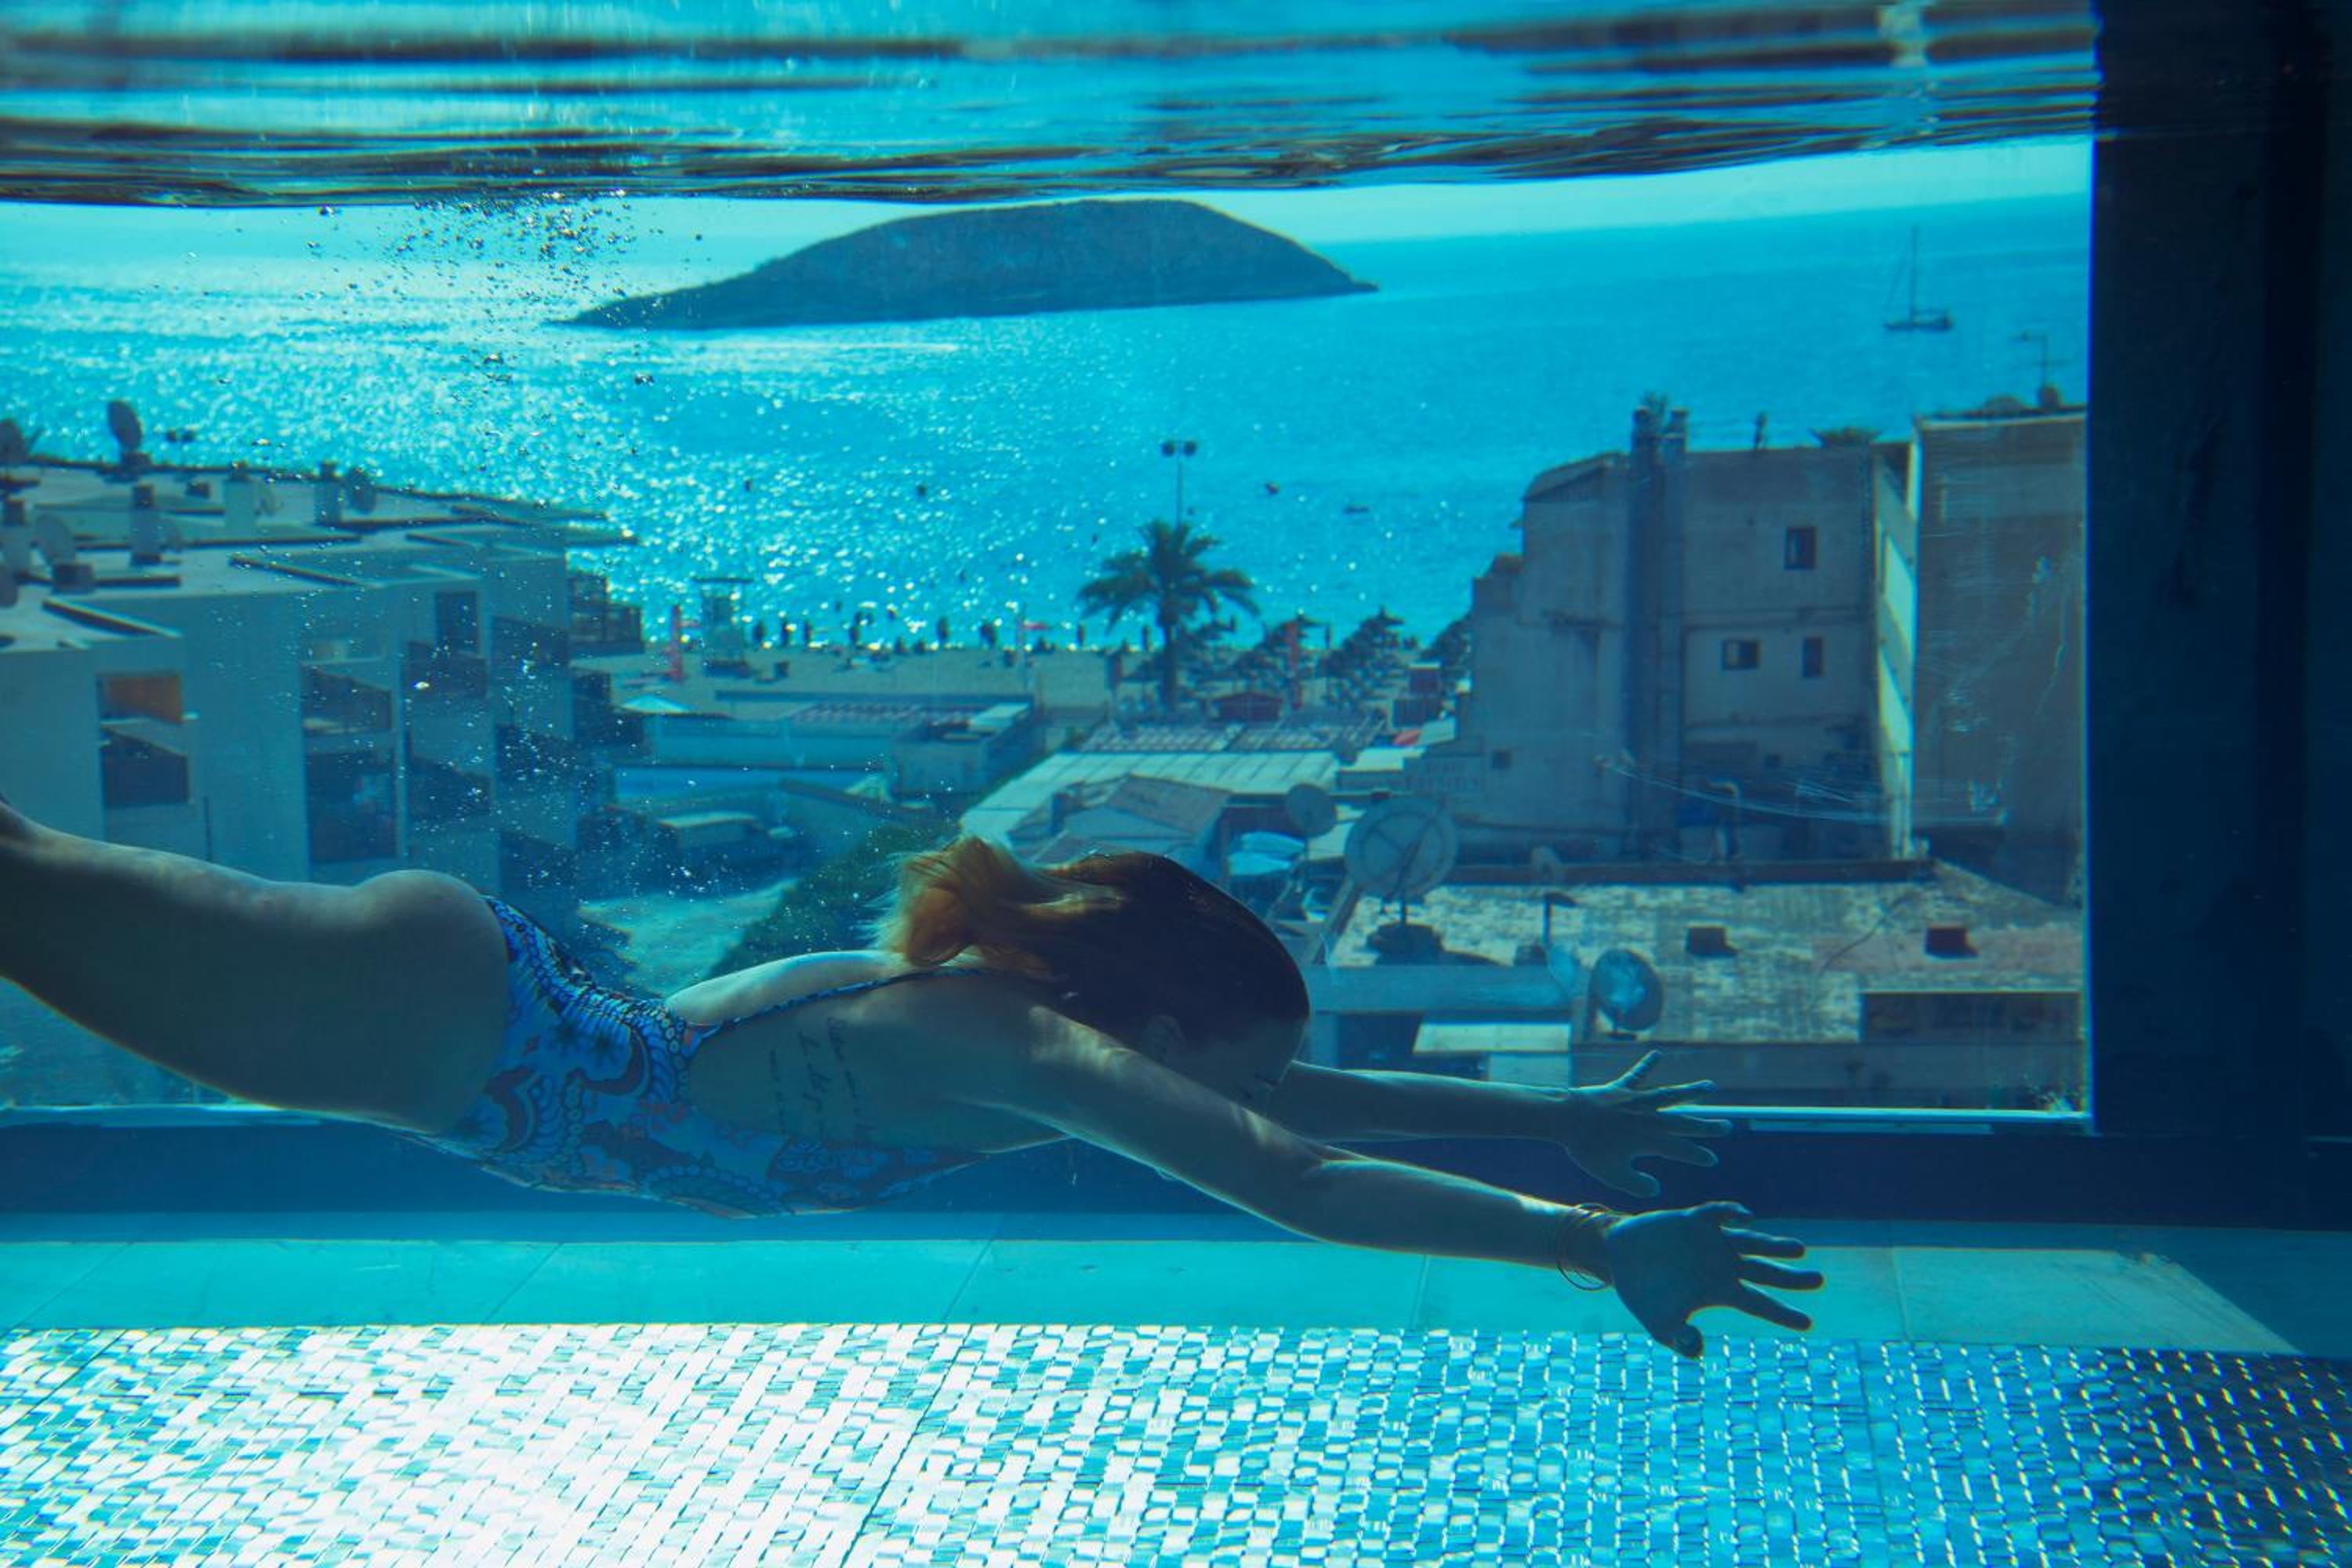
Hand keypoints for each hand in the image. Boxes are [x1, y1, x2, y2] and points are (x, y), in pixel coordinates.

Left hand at [1556, 1049, 1732, 1197]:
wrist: (1567, 1119)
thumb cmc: (1588, 1149)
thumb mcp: (1613, 1175)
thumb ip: (1636, 1185)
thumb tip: (1655, 1189)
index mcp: (1650, 1142)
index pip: (1681, 1151)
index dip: (1697, 1156)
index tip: (1711, 1159)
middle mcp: (1650, 1119)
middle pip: (1684, 1123)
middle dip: (1706, 1127)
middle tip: (1727, 1127)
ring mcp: (1637, 1102)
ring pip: (1670, 1095)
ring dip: (1691, 1091)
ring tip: (1710, 1086)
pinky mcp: (1622, 1089)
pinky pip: (1637, 1075)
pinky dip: (1647, 1065)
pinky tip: (1658, 1054)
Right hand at [1601, 1201, 1822, 1359]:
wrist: (1617, 1257)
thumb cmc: (1643, 1294)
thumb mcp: (1659, 1325)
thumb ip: (1679, 1339)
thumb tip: (1697, 1347)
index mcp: (1719, 1291)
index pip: (1759, 1303)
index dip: (1782, 1314)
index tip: (1808, 1325)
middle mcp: (1723, 1265)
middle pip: (1766, 1272)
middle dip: (1792, 1277)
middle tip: (1818, 1281)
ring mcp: (1711, 1242)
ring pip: (1752, 1243)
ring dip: (1774, 1246)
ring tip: (1799, 1249)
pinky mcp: (1694, 1220)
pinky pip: (1719, 1214)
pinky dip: (1733, 1214)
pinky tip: (1747, 1217)